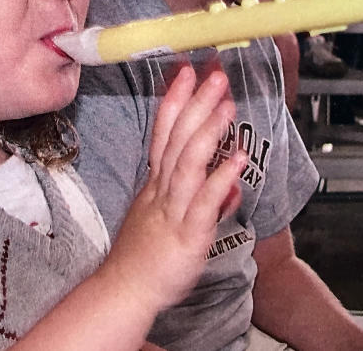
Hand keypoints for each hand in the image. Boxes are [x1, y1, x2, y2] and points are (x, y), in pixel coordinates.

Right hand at [98, 65, 244, 316]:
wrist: (126, 290)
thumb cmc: (144, 255)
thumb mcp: (166, 217)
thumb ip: (198, 197)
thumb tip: (227, 183)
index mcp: (156, 183)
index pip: (164, 132)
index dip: (175, 101)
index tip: (185, 72)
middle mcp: (162, 190)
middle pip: (178, 139)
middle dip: (196, 104)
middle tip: (214, 76)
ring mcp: (173, 210)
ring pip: (188, 163)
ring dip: (208, 131)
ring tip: (226, 104)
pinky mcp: (187, 234)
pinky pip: (204, 202)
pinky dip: (220, 178)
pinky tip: (237, 158)